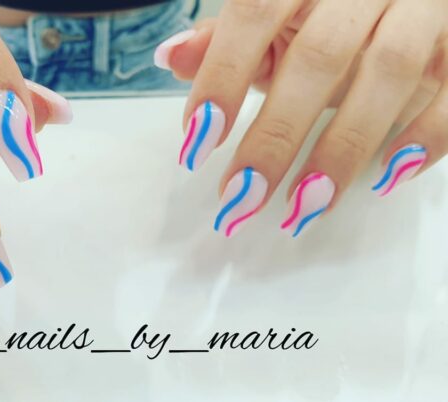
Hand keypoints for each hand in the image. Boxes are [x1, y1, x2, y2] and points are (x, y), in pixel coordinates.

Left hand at [156, 0, 447, 236]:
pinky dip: (427, 134)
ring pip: (390, 71)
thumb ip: (226, 38)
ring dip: (343, 148)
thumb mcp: (276, 14)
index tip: (196, 143)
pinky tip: (388, 177)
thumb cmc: (332, 9)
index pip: (254, 12)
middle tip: (243, 197)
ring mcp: (423, 5)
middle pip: (319, 56)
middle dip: (276, 135)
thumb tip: (171, 57)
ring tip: (304, 207)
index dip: (222, 76)